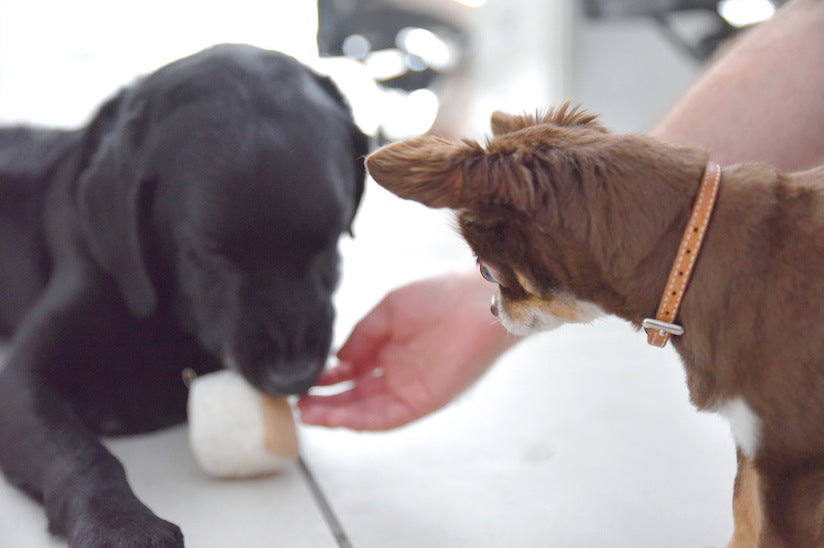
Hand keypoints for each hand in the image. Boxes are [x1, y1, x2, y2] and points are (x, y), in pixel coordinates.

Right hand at [298, 272, 518, 429]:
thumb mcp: (388, 311)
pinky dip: (361, 420)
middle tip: (296, 404)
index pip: (352, 373)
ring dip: (337, 416)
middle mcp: (398, 373)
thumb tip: (338, 360)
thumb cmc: (439, 297)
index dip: (327, 378)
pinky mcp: (424, 401)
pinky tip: (337, 418)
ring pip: (367, 412)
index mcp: (390, 350)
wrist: (475, 300)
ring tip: (306, 414)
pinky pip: (388, 418)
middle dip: (325, 402)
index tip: (303, 379)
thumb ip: (362, 336)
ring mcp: (410, 389)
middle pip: (356, 397)